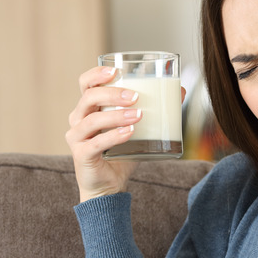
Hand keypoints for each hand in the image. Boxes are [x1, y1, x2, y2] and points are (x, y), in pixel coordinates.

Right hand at [65, 66, 185, 201]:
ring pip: (93, 120)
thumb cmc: (121, 155)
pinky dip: (114, 136)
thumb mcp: (138, 130)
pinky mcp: (81, 155)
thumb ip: (154, 111)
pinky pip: (96, 143)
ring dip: (117, 115)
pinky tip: (130, 133)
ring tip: (139, 115)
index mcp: (88, 109)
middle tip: (135, 96)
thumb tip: (180, 91)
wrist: (109, 186)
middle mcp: (78, 120)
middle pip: (89, 98)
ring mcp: (77, 138)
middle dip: (112, 94)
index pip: (85, 83)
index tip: (116, 71)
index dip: (97, 74)